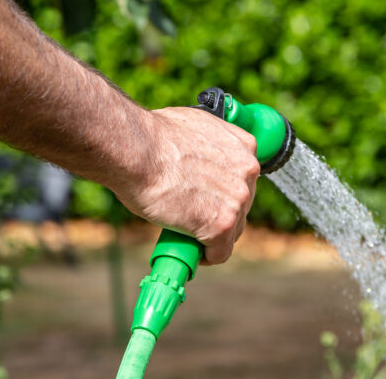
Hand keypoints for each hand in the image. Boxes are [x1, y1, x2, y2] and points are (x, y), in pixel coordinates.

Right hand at [112, 107, 259, 264]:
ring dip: (212, 236)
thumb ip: (208, 147)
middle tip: (193, 216)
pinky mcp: (222, 224)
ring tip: (187, 233)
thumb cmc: (153, 137)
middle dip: (219, 214)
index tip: (209, 198)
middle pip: (241, 206)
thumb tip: (197, 160)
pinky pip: (220, 252)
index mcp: (244, 146)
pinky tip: (191, 251)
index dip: (224, 192)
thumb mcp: (194, 128)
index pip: (243, 179)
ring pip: (232, 231)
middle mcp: (248, 172)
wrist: (137, 149)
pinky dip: (206, 257)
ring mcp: (237, 199)